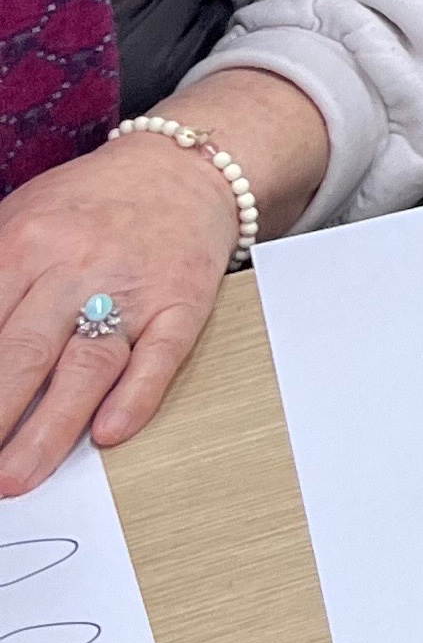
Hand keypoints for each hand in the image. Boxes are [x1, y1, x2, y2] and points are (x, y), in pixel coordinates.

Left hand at [0, 131, 240, 493]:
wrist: (183, 165)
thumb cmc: (89, 204)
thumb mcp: (17, 220)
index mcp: (25, 241)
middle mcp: (78, 264)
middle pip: (23, 352)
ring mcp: (136, 285)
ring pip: (88, 363)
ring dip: (51, 428)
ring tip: (19, 477)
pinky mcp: (184, 300)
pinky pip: (163, 353)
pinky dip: (137, 395)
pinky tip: (111, 431)